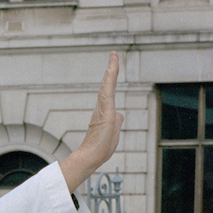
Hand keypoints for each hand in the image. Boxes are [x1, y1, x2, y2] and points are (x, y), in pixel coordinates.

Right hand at [60, 51, 122, 192]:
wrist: (91, 158)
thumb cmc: (100, 150)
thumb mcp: (114, 134)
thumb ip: (117, 122)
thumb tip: (120, 113)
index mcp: (104, 112)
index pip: (108, 92)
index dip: (110, 79)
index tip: (112, 67)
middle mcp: (102, 107)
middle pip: (107, 84)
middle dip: (111, 69)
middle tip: (114, 54)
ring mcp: (103, 108)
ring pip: (107, 85)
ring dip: (112, 69)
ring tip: (114, 55)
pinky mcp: (105, 110)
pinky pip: (108, 91)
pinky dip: (110, 79)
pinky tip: (112, 68)